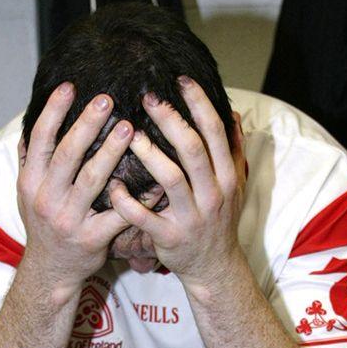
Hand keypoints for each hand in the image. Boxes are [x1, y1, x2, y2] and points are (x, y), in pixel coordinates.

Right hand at [14, 83, 134, 302]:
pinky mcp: (92, 238)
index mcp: (31, 182)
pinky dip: (139, 197)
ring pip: (93, 180)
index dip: (53, 112)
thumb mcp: (27, 193)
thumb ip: (30, 160)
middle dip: (87, 124)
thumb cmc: (44, 225)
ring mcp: (70, 219)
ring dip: (112, 152)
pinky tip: (155, 180)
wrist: (51, 271)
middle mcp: (47, 198)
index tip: (70, 86)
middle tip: (108, 99)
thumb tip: (30, 123)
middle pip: (67, 155)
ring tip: (130, 128)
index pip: (40, 140)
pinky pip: (120, 214)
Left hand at [106, 77, 246, 287]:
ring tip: (128, 135)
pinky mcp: (170, 238)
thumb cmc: (218, 220)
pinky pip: (145, 217)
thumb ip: (232, 150)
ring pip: (171, 179)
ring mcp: (192, 217)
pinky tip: (112, 185)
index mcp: (227, 176)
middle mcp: (213, 194)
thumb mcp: (234, 185)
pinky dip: (127, 201)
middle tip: (147, 97)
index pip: (215, 132)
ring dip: (149, 155)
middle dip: (171, 120)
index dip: (199, 104)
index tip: (181, 80)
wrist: (214, 267)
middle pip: (193, 149)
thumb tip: (232, 113)